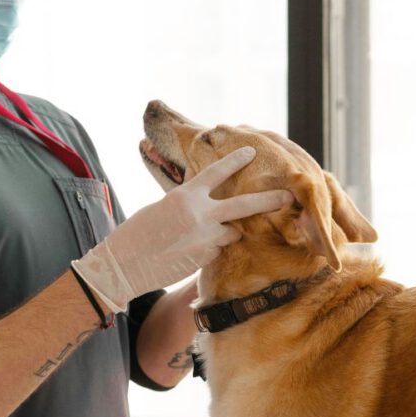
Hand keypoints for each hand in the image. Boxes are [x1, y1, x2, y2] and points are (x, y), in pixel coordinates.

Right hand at [71, 146, 293, 311]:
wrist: (126, 264)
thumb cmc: (138, 232)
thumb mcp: (162, 206)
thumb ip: (187, 200)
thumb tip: (201, 194)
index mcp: (186, 196)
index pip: (216, 172)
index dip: (236, 160)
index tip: (253, 152)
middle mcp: (200, 215)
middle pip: (244, 205)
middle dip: (269, 200)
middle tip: (289, 195)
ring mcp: (206, 239)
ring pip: (231, 231)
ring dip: (226, 231)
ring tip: (198, 235)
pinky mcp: (206, 258)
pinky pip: (217, 249)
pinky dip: (209, 248)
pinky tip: (187, 252)